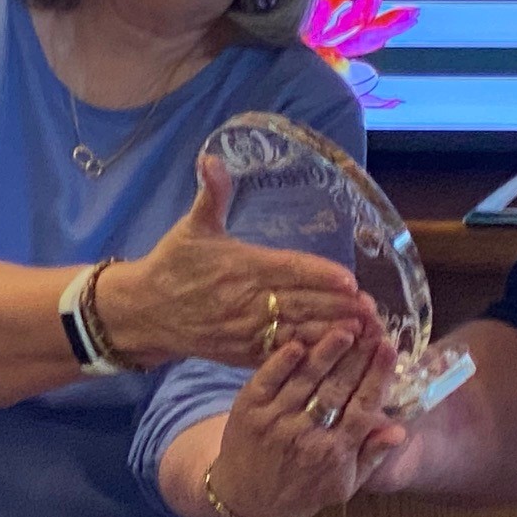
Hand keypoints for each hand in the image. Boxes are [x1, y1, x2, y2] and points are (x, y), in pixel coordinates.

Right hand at [99, 155, 372, 367]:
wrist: (143, 311)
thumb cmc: (172, 264)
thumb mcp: (192, 226)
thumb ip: (211, 194)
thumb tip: (211, 158)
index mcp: (241, 266)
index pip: (288, 270)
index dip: (320, 276)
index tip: (350, 280)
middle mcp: (247, 301)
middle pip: (301, 305)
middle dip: (337, 308)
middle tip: (373, 310)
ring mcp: (246, 330)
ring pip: (295, 333)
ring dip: (330, 334)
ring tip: (364, 333)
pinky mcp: (242, 353)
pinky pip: (279, 356)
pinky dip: (307, 356)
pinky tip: (334, 357)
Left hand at [207, 330, 408, 516]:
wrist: (246, 502)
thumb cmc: (302, 490)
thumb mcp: (343, 484)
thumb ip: (372, 456)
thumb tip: (399, 430)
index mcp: (335, 453)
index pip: (363, 408)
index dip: (377, 376)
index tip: (389, 347)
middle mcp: (307, 436)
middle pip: (338, 388)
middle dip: (358, 354)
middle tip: (373, 324)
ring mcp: (275, 421)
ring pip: (307, 379)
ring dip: (327, 351)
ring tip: (346, 326)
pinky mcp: (248, 410)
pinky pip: (268, 379)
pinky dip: (283, 361)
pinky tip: (300, 343)